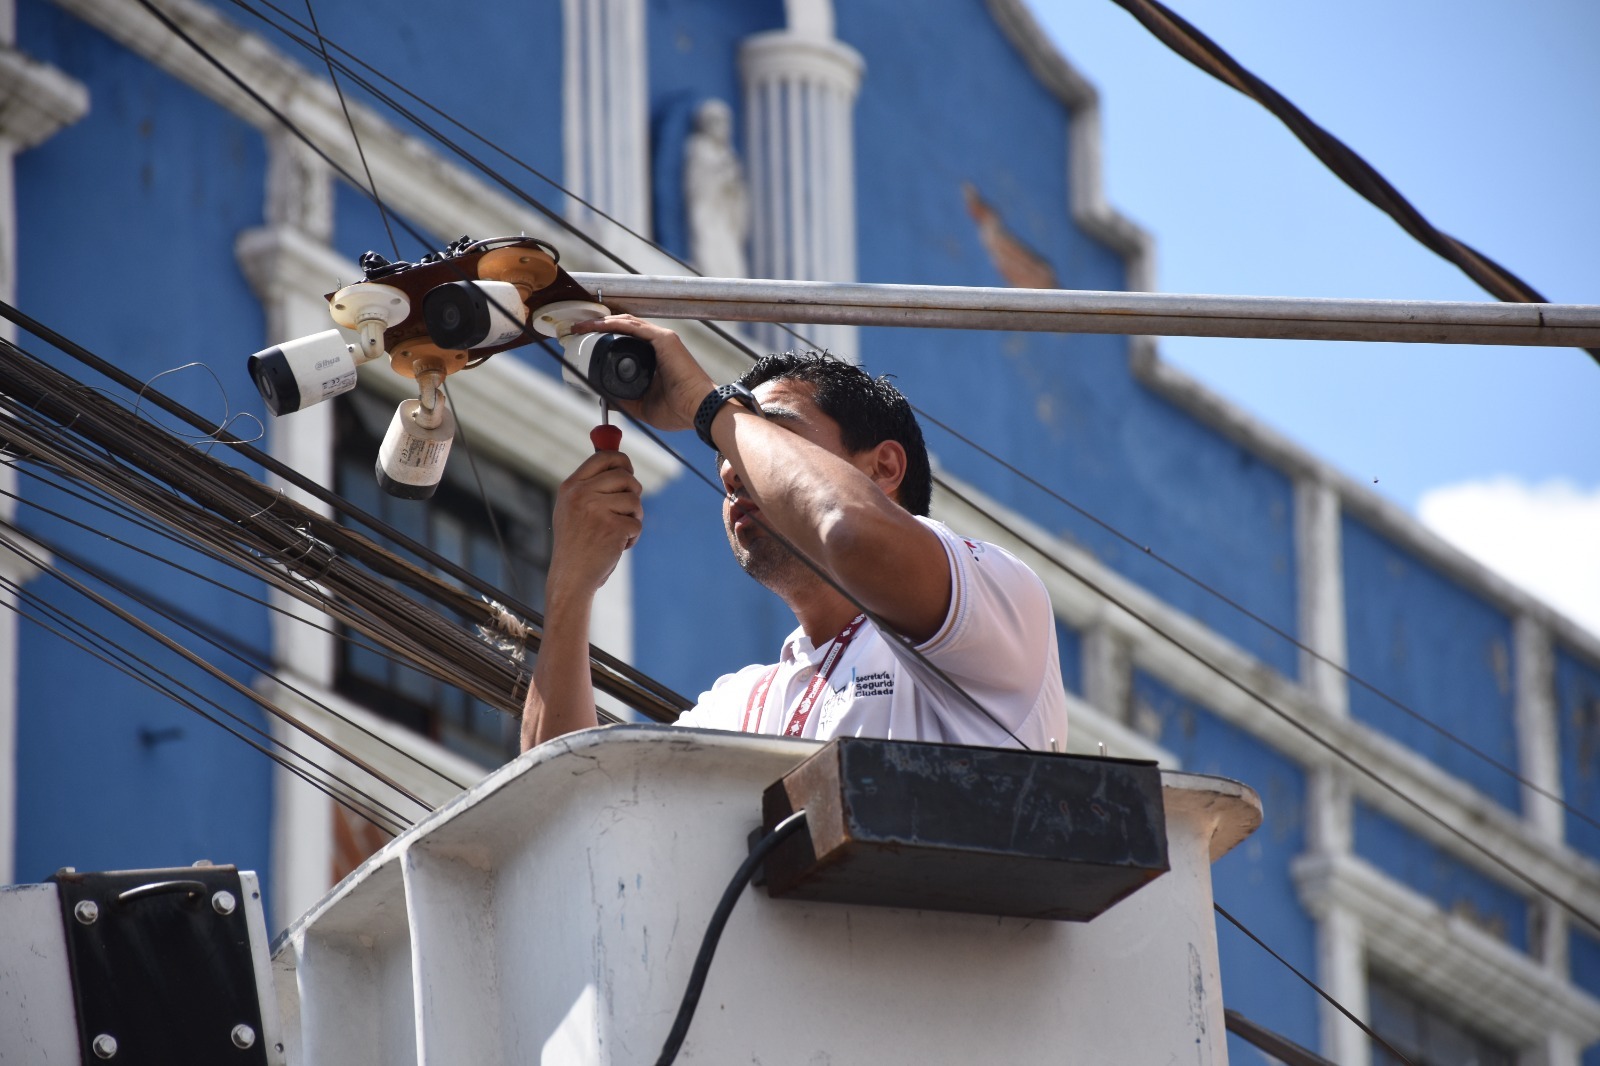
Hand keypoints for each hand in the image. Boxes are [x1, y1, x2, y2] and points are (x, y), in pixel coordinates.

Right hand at [547, 450, 642, 598]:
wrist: (570, 577)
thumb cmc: (575, 544)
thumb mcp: (572, 509)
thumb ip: (590, 486)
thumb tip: (621, 466)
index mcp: (571, 487)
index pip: (603, 457)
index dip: (622, 461)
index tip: (628, 471)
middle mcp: (582, 494)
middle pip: (624, 476)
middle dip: (633, 492)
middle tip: (628, 509)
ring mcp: (597, 510)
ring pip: (634, 500)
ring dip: (634, 517)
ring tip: (619, 532)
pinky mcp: (613, 528)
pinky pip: (637, 524)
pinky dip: (633, 537)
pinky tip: (618, 546)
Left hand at [569, 315, 714, 431]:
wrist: (699, 411)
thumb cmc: (679, 411)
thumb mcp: (642, 407)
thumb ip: (624, 400)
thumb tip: (602, 397)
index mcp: (655, 358)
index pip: (624, 341)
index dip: (603, 340)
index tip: (583, 344)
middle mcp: (658, 344)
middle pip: (622, 328)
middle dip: (597, 327)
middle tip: (576, 331)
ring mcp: (661, 339)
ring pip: (625, 323)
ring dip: (600, 323)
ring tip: (580, 327)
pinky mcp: (664, 339)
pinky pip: (633, 326)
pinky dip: (612, 323)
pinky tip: (596, 325)